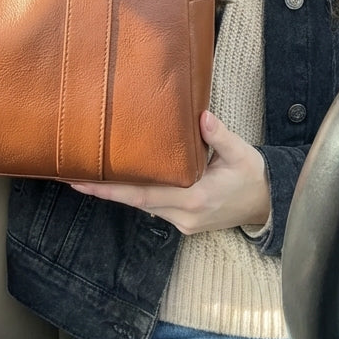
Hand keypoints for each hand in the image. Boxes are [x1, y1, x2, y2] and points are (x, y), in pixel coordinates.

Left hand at [70, 111, 270, 234]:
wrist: (266, 203)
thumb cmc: (252, 175)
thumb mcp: (241, 153)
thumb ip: (220, 135)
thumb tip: (201, 115)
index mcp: (196, 197)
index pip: (145, 193)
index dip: (113, 189)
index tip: (85, 181)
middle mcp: (185, 214)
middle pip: (136, 202)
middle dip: (104, 191)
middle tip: (72, 178)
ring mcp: (183, 222)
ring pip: (143, 206)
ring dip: (117, 193)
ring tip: (89, 177)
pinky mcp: (184, 221)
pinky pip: (153, 207)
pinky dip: (135, 195)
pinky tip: (121, 182)